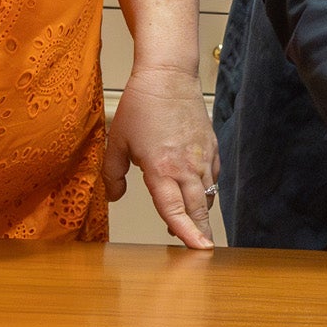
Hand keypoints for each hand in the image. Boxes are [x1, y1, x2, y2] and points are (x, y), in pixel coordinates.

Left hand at [104, 68, 218, 249]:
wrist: (168, 75)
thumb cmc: (142, 104)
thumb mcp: (117, 141)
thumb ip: (113, 174)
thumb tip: (115, 197)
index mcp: (162, 168)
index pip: (175, 210)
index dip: (186, 233)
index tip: (197, 250)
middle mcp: (186, 166)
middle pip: (198, 210)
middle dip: (200, 233)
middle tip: (200, 251)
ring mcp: (203, 157)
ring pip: (208, 196)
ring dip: (202, 214)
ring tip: (195, 228)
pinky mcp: (211, 147)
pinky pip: (213, 177)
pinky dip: (207, 190)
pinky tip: (197, 194)